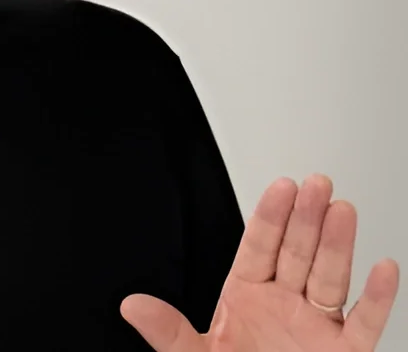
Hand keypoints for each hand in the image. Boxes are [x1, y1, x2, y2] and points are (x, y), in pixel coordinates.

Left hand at [122, 174, 399, 350]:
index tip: (281, 186)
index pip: (259, 248)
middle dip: (306, 219)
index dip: (271, 217)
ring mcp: (315, 328)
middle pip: (297, 254)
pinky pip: (363, 324)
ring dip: (338, 245)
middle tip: (317, 183)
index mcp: (246, 298)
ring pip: (330, 279)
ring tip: (343, 211)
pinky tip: (382, 268)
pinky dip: (376, 299)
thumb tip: (132, 306)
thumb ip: (169, 332)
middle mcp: (284, 306)